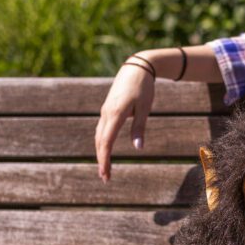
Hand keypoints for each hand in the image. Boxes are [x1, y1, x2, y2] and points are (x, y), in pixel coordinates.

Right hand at [95, 59, 154, 181]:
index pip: (106, 142)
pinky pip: (101, 129)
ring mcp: (105, 111)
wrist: (137, 67)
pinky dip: (101, 143)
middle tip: (105, 178)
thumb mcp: (145, 108)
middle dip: (101, 160)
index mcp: (115, 114)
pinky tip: (104, 151)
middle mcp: (106, 113)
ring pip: (99, 136)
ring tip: (105, 168)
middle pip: (100, 142)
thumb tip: (138, 147)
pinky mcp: (107, 109)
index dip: (105, 159)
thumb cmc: (144, 87)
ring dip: (100, 153)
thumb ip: (139, 127)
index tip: (106, 174)